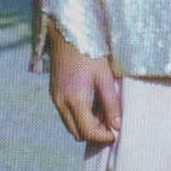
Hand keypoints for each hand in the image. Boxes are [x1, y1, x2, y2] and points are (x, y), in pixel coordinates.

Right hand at [48, 21, 121, 142]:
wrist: (66, 33)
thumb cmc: (89, 52)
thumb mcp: (104, 76)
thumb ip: (111, 103)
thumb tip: (117, 125)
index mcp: (75, 99)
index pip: (88, 132)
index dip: (104, 136)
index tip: (117, 132)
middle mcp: (61, 103)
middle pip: (78, 133)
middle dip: (95, 133)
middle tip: (111, 122)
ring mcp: (55, 98)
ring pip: (70, 125)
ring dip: (86, 125)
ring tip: (103, 112)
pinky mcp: (54, 93)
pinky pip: (66, 114)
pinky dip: (78, 116)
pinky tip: (91, 102)